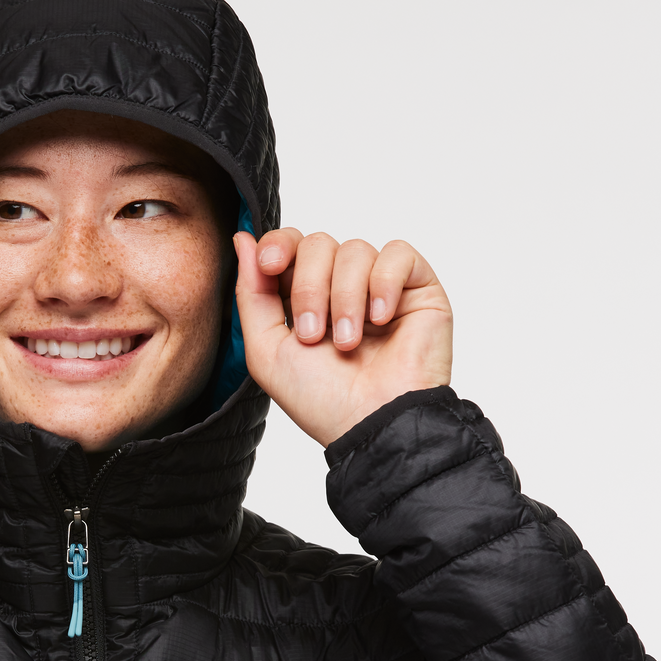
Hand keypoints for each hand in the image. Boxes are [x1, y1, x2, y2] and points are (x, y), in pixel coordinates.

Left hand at [233, 230, 452, 446]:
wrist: (371, 422)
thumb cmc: (320, 399)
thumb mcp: (266, 350)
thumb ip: (250, 294)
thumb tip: (243, 238)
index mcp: (302, 298)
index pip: (289, 246)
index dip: (277, 246)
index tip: (268, 266)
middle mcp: (340, 287)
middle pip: (317, 244)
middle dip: (308, 286)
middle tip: (313, 335)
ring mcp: (379, 286)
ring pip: (354, 250)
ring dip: (344, 298)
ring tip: (348, 342)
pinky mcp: (417, 287)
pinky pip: (397, 254)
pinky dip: (383, 284)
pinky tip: (381, 320)